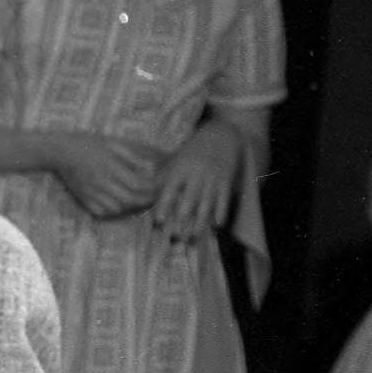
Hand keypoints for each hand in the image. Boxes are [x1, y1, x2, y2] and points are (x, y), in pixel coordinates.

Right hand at [54, 134, 162, 215]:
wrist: (62, 151)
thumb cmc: (91, 144)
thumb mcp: (115, 144)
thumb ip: (135, 156)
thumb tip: (154, 167)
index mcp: (110, 166)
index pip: (137, 184)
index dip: (152, 188)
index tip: (161, 187)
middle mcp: (101, 182)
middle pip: (130, 199)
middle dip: (145, 200)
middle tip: (155, 197)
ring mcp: (91, 192)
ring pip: (117, 208)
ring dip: (131, 207)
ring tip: (140, 201)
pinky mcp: (83, 198)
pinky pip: (101, 211)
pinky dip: (113, 211)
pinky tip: (120, 204)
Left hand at [145, 124, 239, 241]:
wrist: (223, 134)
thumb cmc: (192, 150)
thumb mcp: (174, 159)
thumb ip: (162, 177)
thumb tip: (144, 195)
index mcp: (180, 169)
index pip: (170, 190)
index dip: (164, 206)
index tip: (158, 221)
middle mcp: (197, 175)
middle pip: (189, 201)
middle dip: (183, 220)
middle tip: (175, 237)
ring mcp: (213, 179)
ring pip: (207, 204)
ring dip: (201, 223)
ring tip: (194, 238)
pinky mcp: (227, 181)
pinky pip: (224, 199)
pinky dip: (221, 213)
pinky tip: (218, 226)